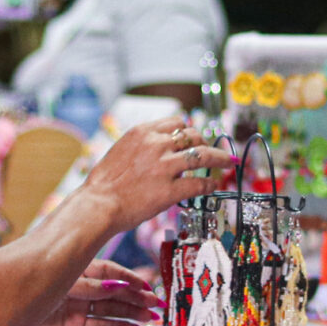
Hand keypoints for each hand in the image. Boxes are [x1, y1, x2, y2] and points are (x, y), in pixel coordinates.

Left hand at [12, 260, 162, 325]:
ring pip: (109, 310)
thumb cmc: (24, 286)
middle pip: (113, 292)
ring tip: (152, 318)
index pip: (108, 272)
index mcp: (74, 267)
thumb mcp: (60, 281)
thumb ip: (89, 286)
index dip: (128, 279)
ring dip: (131, 313)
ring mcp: (74, 307)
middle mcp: (76, 287)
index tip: (147, 286)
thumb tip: (116, 288)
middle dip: (135, 298)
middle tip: (158, 304)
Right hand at [80, 118, 235, 232]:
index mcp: (143, 132)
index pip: (177, 122)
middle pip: (194, 136)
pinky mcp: (170, 190)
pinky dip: (210, 184)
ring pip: (203, 156)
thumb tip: (160, 145)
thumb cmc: (104, 182)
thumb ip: (142, 144)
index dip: (189, 130)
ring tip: (228, 162)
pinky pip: (199, 183)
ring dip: (219, 159)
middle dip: (205, 143)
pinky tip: (214, 186)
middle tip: (212, 151)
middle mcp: (156, 145)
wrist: (98, 204)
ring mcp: (165, 167)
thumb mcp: (121, 149)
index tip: (194, 137)